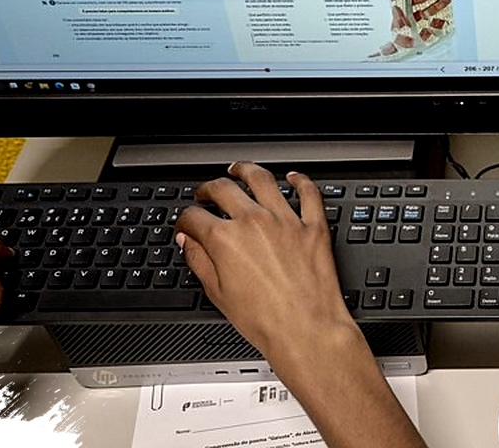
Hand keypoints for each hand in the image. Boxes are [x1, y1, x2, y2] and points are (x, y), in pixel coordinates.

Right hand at [175, 162, 353, 362]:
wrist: (306, 329)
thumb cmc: (265, 319)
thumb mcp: (218, 294)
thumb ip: (199, 261)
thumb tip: (188, 242)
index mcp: (226, 239)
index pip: (194, 216)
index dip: (185, 220)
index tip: (186, 224)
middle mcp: (255, 222)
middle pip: (224, 189)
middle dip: (208, 188)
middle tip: (205, 192)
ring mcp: (286, 221)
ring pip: (263, 180)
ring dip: (246, 170)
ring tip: (239, 169)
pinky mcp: (313, 226)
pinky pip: (308, 193)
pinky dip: (300, 180)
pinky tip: (293, 177)